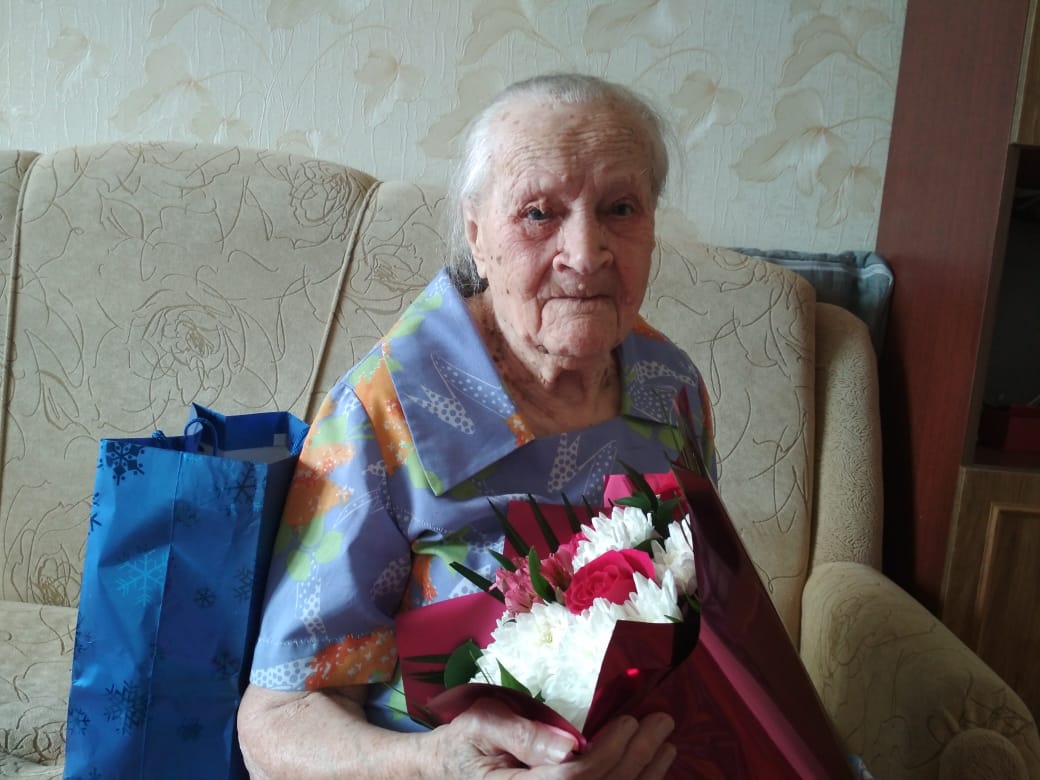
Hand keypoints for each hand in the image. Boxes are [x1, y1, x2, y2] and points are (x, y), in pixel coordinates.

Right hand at [424, 698, 676, 778]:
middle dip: (636, 761)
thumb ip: (522, 734)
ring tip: (666, 747)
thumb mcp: (482, 724)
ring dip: (641, 778)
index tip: (631, 723)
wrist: (445, 773)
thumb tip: (571, 745)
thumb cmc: (464, 741)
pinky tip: (648, 772)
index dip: (608, 754)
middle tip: (663, 725)